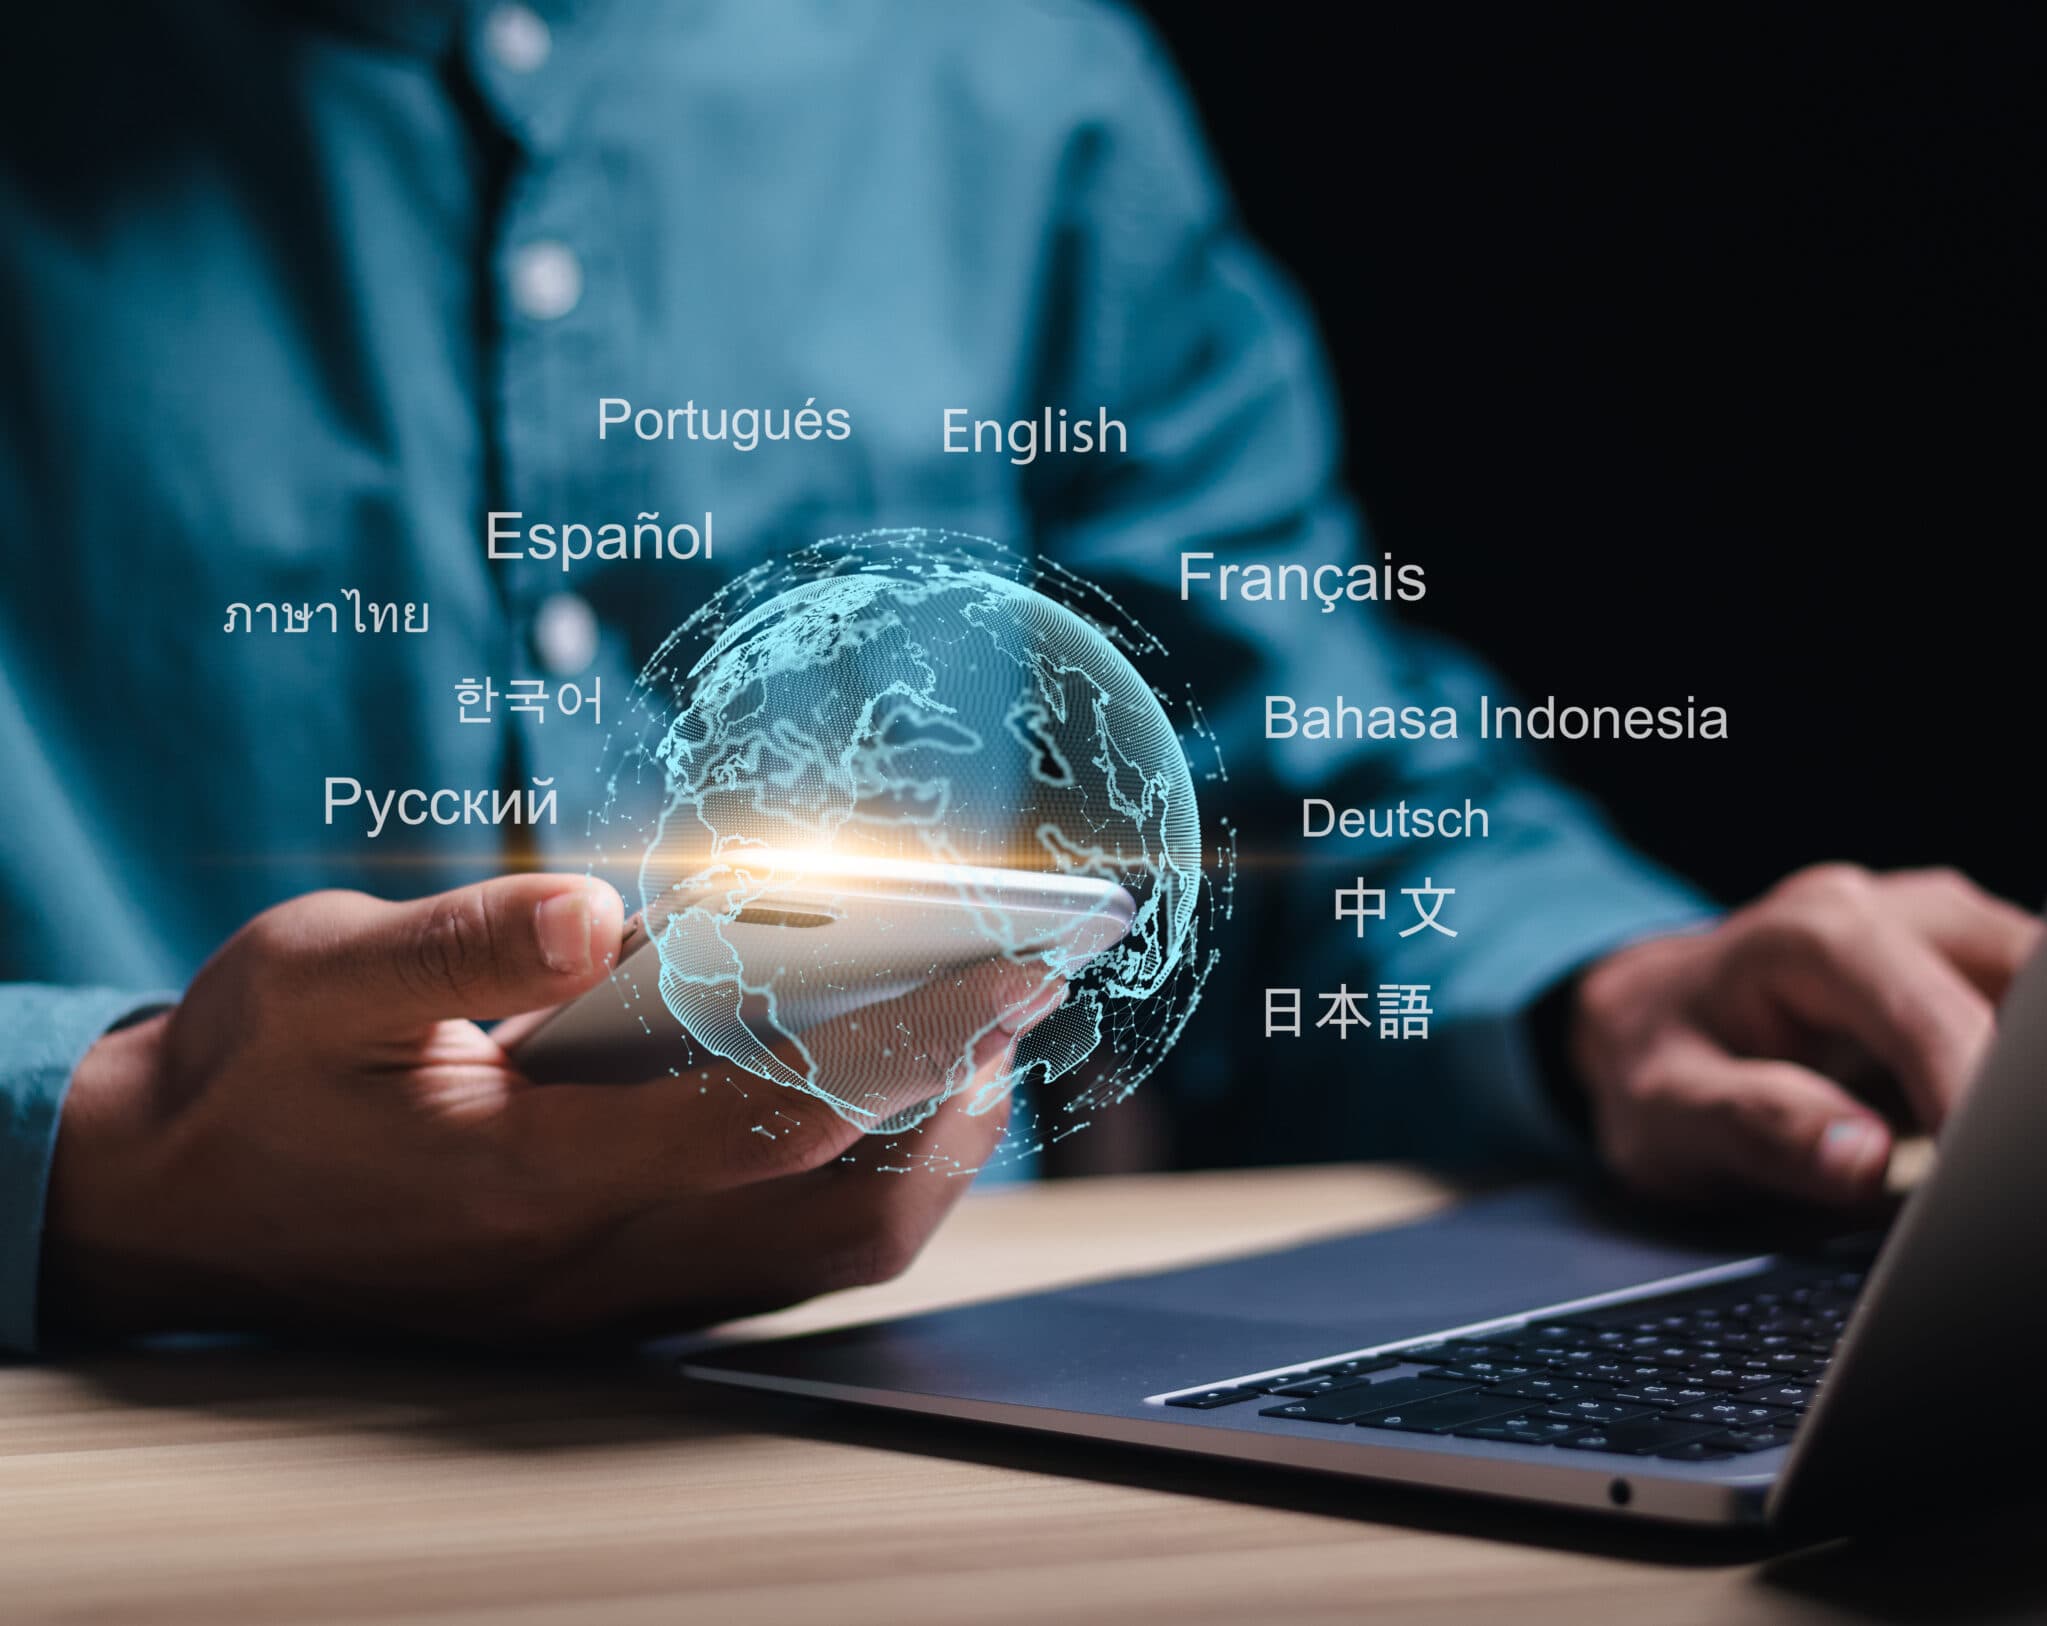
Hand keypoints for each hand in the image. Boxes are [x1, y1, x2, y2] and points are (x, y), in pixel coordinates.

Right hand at [45, 875, 1039, 1341]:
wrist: (170, 1212)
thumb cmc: (249, 1078)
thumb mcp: (310, 980)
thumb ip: (456, 948)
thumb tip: (600, 912)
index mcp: (529, 1173)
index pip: (761, 1121)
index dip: (897, 1047)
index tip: (1001, 967)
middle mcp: (594, 1256)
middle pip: (834, 1211)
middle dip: (953, 1102)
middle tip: (1027, 991)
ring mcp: (613, 1294)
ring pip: (825, 1254)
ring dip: (925, 1155)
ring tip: (989, 1041)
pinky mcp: (618, 1297)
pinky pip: (785, 1266)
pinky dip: (861, 1186)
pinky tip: (893, 1101)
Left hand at [1568, 864, 2041, 1206]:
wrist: (1642, 1017)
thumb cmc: (1655, 1062)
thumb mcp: (1668, 1112)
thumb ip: (1759, 1128)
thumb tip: (1862, 1158)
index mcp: (1812, 935)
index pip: (1928, 1009)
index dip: (1975, 1092)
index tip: (1994, 1173)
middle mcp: (1882, 907)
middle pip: (2022, 970)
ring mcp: (1931, 924)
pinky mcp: (1962, 958)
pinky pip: (2037, 995)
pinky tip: (2040, 1119)